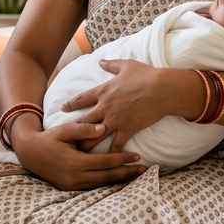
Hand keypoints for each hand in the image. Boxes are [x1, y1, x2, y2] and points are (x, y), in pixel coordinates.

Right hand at [10, 114, 146, 189]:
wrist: (29, 153)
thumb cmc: (48, 138)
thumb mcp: (64, 130)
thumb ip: (84, 129)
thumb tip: (104, 127)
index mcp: (75, 162)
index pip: (105, 162)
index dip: (122, 159)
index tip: (137, 156)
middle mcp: (75, 177)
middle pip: (107, 177)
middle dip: (127, 173)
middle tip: (144, 170)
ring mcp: (72, 185)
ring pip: (102, 184)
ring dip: (119, 180)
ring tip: (135, 175)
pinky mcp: (70, 188)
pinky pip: (93, 187)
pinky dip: (107, 183)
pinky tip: (117, 180)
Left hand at [61, 59, 183, 150]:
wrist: (162, 89)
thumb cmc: (146, 75)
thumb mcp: (126, 65)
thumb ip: (111, 65)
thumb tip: (100, 61)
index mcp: (103, 91)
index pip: (81, 99)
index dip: (70, 104)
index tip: (62, 109)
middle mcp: (105, 107)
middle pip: (83, 121)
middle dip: (73, 130)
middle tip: (64, 138)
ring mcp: (115, 120)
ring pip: (95, 136)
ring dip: (86, 145)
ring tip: (78, 154)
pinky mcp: (127, 129)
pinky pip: (117, 145)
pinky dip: (112, 154)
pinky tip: (107, 162)